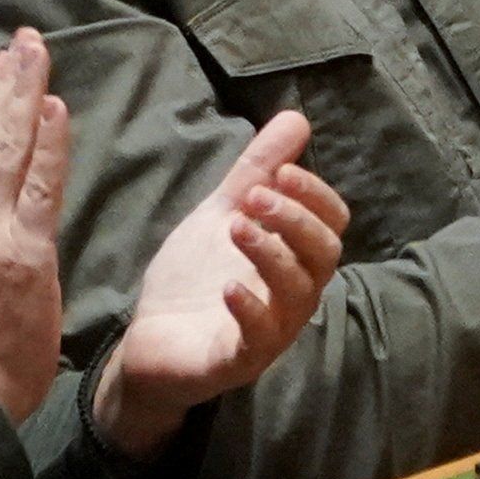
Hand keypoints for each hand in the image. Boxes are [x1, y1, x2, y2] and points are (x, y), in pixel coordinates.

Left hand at [90, 110, 347, 459]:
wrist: (147, 344)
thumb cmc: (193, 281)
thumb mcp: (221, 214)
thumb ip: (256, 171)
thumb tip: (296, 117)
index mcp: (295, 259)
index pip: (332, 224)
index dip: (316, 196)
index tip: (283, 170)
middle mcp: (294, 297)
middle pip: (325, 256)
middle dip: (296, 220)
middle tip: (255, 196)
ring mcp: (271, 333)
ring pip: (298, 294)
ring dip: (271, 254)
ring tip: (235, 226)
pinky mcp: (238, 362)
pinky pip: (260, 339)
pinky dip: (250, 309)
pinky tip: (229, 286)